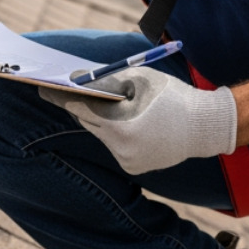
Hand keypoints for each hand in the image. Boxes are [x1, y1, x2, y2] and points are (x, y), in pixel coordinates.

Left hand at [39, 66, 237, 173]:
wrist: (206, 126)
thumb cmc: (172, 96)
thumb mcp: (138, 80)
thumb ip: (107, 82)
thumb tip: (77, 81)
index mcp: (121, 128)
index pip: (81, 110)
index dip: (61, 97)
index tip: (42, 89)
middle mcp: (121, 150)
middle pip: (89, 123)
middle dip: (79, 107)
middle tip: (62, 91)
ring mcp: (128, 162)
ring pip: (102, 135)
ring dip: (100, 120)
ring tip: (92, 102)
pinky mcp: (135, 168)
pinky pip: (115, 146)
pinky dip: (115, 133)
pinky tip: (121, 120)